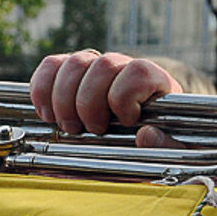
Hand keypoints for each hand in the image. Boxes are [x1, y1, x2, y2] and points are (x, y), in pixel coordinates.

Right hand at [29, 51, 179, 136]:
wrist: (142, 134)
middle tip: (90, 130)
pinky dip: (42, 89)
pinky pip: (51, 66)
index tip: (125, 122)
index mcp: (156, 83)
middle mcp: (124, 68)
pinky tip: (47, 114)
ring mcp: (96, 68)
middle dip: (89, 103)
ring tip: (70, 127)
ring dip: (64, 99)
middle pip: (102, 65)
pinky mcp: (72, 74)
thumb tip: (146, 135)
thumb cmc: (158, 144)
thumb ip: (169, 147)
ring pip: (74, 63)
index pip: (138, 71)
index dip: (124, 96)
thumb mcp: (174, 152)